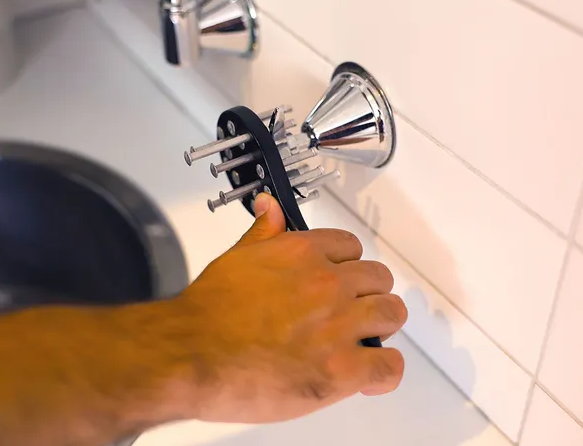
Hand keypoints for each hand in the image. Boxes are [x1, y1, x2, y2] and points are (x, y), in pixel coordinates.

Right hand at [178, 193, 406, 423]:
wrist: (190, 355)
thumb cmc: (206, 315)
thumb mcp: (236, 259)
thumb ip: (263, 232)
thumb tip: (269, 206)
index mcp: (303, 253)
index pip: (350, 247)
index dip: (347, 267)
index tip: (340, 282)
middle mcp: (328, 284)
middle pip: (378, 279)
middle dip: (367, 296)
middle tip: (350, 315)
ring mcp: (339, 326)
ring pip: (391, 314)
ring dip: (381, 328)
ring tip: (362, 343)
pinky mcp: (343, 369)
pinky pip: (388, 366)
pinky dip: (384, 371)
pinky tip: (369, 377)